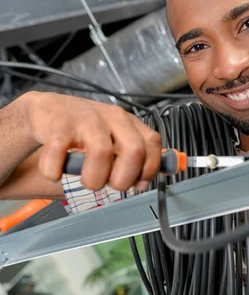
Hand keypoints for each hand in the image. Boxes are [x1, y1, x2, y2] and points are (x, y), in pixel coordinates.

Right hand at [24, 92, 160, 190]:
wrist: (44, 110)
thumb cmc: (82, 129)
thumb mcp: (114, 138)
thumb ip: (134, 155)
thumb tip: (157, 174)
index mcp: (128, 122)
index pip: (153, 143)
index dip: (149, 169)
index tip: (137, 184)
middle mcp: (111, 118)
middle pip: (134, 150)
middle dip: (123, 179)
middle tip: (108, 184)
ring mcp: (85, 119)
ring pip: (101, 153)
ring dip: (93, 178)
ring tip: (84, 179)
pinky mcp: (59, 124)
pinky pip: (60, 153)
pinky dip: (55, 170)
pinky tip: (55, 171)